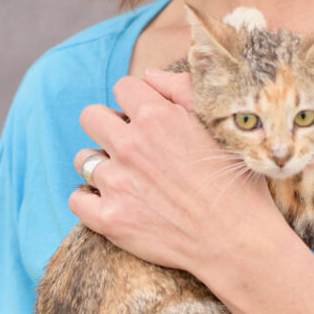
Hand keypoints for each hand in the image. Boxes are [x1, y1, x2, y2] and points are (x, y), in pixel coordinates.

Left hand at [68, 72, 274, 273]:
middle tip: (128, 142)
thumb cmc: (232, 177)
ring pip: (83, 158)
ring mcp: (117, 183)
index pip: (123, 86)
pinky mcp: (109, 219)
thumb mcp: (215, 122)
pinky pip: (77, 197)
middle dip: (107, 124)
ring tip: (124, 174)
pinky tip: (112, 199)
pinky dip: (90, 198)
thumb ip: (179, 88)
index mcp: (157, 116)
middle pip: (90, 116)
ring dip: (101, 162)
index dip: (135, 99)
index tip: (144, 114)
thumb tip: (148, 74)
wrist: (236, 239)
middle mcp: (131, 145)